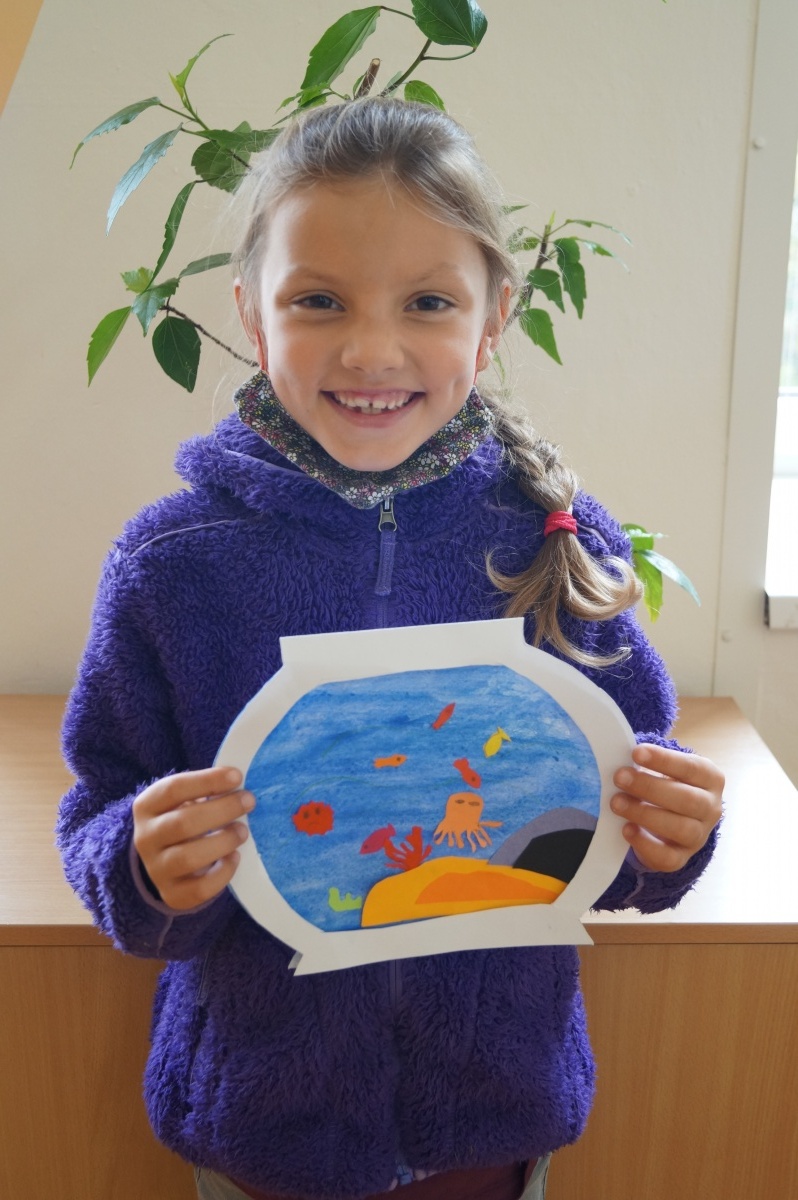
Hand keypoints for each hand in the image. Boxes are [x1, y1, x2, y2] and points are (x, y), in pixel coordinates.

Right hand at [132, 767, 253, 909]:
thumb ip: (207, 790)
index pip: (173, 789)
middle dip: (221, 810)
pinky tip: (234, 857)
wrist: (166, 860)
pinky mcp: (172, 895)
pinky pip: (199, 889)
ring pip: (188, 857)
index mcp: (147, 807)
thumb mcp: (185, 799)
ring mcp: (156, 869)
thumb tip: (239, 783)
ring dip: (222, 841)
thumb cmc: (184, 819)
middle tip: (248, 802)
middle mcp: (145, 838)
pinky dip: (222, 873)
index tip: (237, 777)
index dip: (207, 781)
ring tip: (242, 831)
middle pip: (182, 823)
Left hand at [610, 744, 723, 872]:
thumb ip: (649, 764)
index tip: (635, 753)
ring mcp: (699, 836)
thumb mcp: (665, 770)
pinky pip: (667, 857)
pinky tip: (626, 829)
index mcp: (710, 779)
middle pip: (687, 799)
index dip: (663, 760)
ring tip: (616, 802)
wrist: (673, 818)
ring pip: (681, 829)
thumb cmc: (666, 784)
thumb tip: (618, 755)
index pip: (691, 768)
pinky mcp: (681, 858)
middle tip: (619, 777)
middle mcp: (711, 808)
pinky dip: (644, 844)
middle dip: (650, 787)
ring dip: (645, 814)